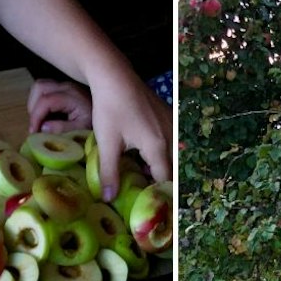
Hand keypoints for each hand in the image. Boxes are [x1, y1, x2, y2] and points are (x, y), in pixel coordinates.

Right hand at [28, 77, 93, 132]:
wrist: (110, 115)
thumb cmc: (96, 124)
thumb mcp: (82, 129)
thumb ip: (63, 128)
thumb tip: (43, 128)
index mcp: (72, 96)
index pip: (45, 101)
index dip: (36, 116)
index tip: (33, 132)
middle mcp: (66, 86)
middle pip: (39, 87)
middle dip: (33, 107)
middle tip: (36, 125)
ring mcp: (64, 85)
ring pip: (40, 86)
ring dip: (35, 103)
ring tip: (39, 120)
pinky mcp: (63, 87)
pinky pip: (45, 89)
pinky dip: (39, 101)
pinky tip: (45, 115)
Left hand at [89, 60, 172, 199]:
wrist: (114, 76)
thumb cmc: (110, 109)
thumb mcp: (107, 143)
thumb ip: (109, 172)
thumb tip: (109, 198)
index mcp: (157, 146)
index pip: (164, 179)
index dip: (157, 193)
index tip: (150, 205)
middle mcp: (170, 137)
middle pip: (172, 168)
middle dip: (162, 182)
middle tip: (149, 194)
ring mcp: (172, 125)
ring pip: (173, 155)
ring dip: (162, 167)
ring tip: (147, 177)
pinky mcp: (169, 117)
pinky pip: (171, 142)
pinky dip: (163, 152)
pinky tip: (148, 156)